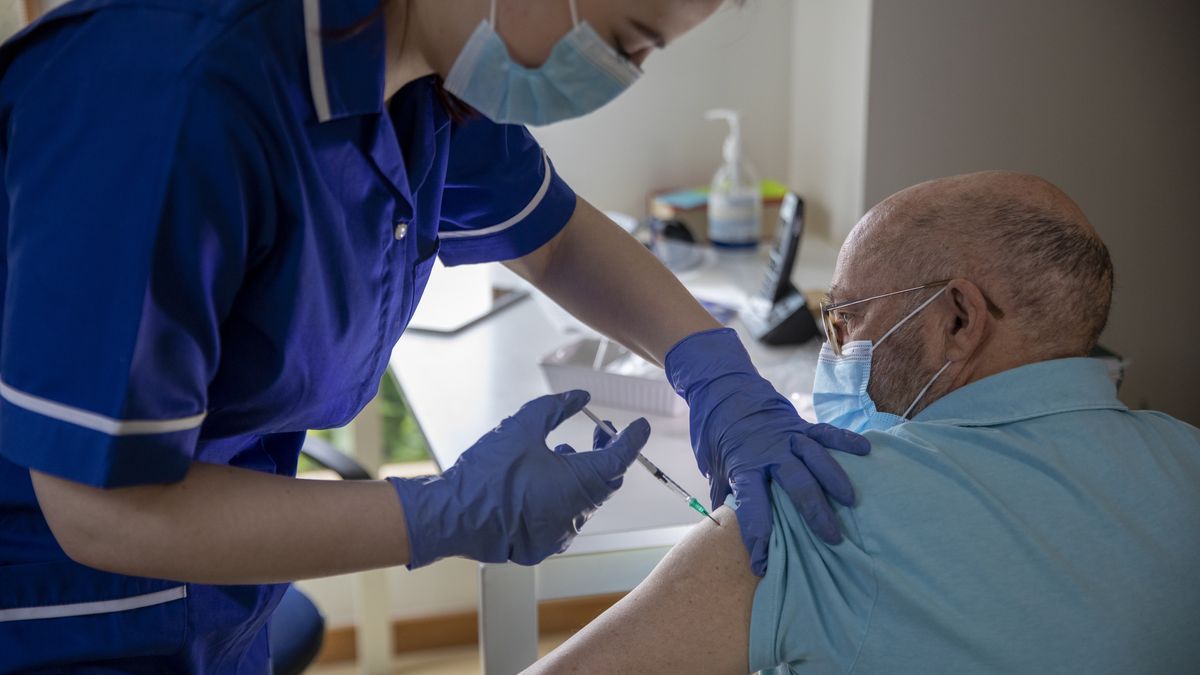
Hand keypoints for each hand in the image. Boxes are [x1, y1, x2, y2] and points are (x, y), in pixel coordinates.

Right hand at [388, 390, 649, 567]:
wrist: (453, 516)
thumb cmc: (487, 473)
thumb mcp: (522, 427)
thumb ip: (556, 408)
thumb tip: (580, 397)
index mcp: (580, 483)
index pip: (620, 458)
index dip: (632, 439)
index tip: (640, 426)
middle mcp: (578, 512)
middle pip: (607, 480)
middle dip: (607, 453)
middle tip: (600, 432)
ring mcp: (562, 533)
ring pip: (586, 500)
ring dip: (583, 475)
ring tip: (564, 452)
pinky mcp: (545, 545)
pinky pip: (566, 517)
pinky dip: (564, 496)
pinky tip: (545, 480)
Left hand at [665, 328, 869, 575]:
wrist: (720, 386)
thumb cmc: (714, 431)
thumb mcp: (710, 466)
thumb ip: (722, 495)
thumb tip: (722, 529)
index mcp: (742, 466)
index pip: (751, 505)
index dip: (758, 535)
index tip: (763, 563)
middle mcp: (769, 452)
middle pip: (795, 484)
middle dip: (814, 513)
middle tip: (832, 539)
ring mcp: (787, 436)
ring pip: (815, 458)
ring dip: (834, 480)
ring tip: (851, 502)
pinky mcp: (800, 423)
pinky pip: (825, 432)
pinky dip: (845, 440)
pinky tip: (865, 451)